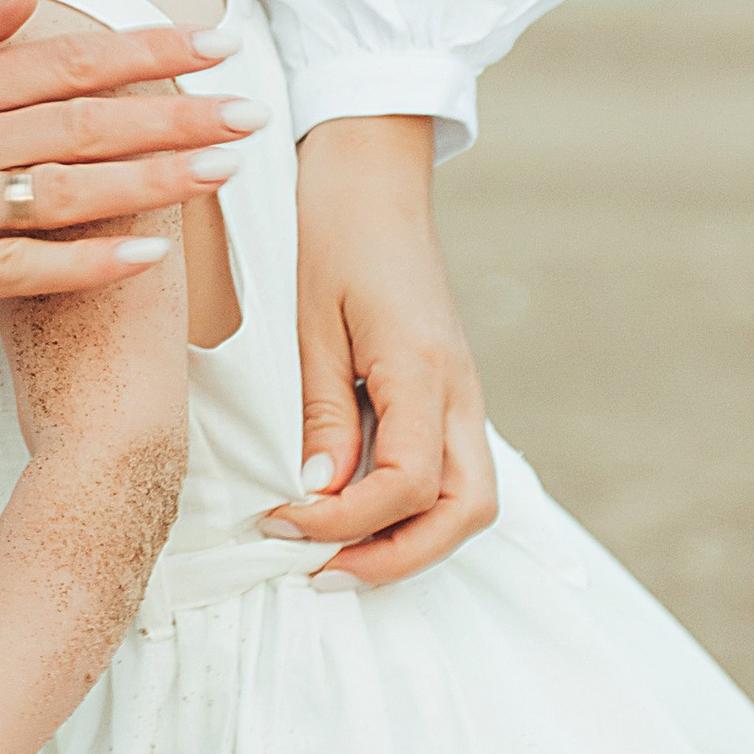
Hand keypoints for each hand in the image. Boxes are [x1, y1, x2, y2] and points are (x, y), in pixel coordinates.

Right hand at [0, 0, 259, 318]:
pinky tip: (148, 251)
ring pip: (66, 192)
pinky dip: (88, 262)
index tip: (210, 45)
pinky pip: (21, 270)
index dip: (146, 52)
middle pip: (83, 123)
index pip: (63, 59)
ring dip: (154, 180)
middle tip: (250, 114)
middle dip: (177, 116)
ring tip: (221, 173)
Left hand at [262, 116, 497, 585]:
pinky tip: (355, 514)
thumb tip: (317, 494)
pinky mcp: (451, 395)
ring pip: (470, 501)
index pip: (409, 484)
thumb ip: (321, 413)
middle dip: (398, 558)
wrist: (372, 181)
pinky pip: (452, 473)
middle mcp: (460, 391)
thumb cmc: (333, 238)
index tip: (283, 521)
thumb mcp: (310, 324)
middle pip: (467, 511)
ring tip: (335, 556)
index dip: (347, 522)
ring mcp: (464, 395)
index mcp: (425, 369)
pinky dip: (412, 512)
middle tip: (321, 572)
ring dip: (410, 543)